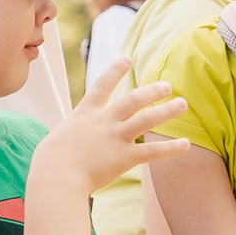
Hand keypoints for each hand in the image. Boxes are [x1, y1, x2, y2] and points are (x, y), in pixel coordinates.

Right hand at [32, 61, 190, 192]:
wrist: (56, 176)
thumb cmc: (49, 161)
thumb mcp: (58, 138)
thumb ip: (71, 136)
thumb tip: (68, 143)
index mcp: (85, 113)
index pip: (102, 85)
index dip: (115, 70)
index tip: (127, 58)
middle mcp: (104, 121)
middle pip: (133, 99)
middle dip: (152, 91)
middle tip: (167, 85)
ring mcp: (116, 137)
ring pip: (147, 119)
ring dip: (167, 111)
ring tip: (183, 104)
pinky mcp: (124, 157)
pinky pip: (152, 151)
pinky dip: (170, 148)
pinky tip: (186, 144)